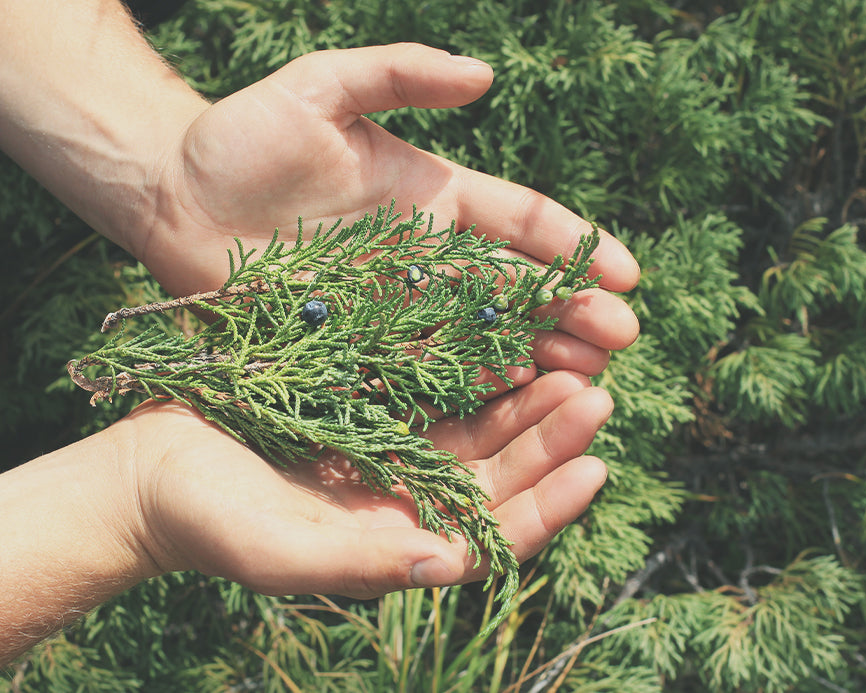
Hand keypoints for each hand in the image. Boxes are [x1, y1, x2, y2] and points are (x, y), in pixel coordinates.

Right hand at [124, 371, 609, 595]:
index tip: (597, 468)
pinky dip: (478, 368)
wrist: (152, 470)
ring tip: (572, 362)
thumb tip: (446, 562)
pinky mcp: (375, 407)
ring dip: (528, 400)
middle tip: (597, 395)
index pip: (494, 534)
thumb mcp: (279, 547)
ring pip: (482, 427)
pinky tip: (507, 338)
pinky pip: (442, 388)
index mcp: (401, 542)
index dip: (549, 505)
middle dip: (551, 439)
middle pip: (501, 473)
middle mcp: (411, 499)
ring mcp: (395, 451)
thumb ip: (361, 560)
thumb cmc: (206, 520)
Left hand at [135, 43, 638, 377]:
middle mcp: (429, 256)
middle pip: (516, 287)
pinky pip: (424, 369)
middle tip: (621, 341)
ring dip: (538, 356)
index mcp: (436, 196)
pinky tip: (510, 402)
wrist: (175, 195)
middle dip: (573, 311)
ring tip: (586, 379)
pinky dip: (469, 386)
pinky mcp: (360, 345)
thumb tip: (484, 75)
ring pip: (482, 335)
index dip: (575, 245)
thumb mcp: (323, 87)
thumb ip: (399, 74)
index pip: (521, 221)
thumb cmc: (246, 135)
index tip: (626, 274)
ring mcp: (398, 307)